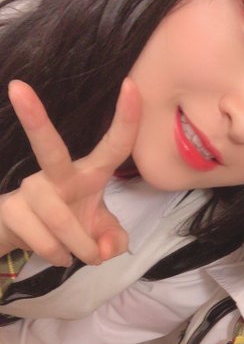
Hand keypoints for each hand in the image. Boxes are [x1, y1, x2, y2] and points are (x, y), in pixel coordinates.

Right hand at [0, 78, 140, 265]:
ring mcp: (30, 189)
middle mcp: (56, 174)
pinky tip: (58, 253)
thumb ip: (115, 240)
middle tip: (17, 87)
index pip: (112, 146)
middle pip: (49, 148)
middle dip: (35, 119)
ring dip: (81, 249)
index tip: (131, 86)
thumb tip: (107, 249)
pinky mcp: (10, 210)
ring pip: (63, 224)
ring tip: (81, 255)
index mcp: (87, 172)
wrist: (27, 239)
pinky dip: (60, 257)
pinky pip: (47, 243)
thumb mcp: (101, 233)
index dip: (126, 120)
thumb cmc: (72, 225)